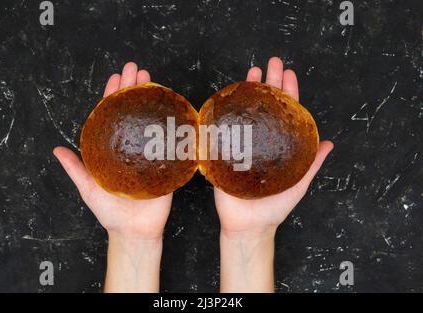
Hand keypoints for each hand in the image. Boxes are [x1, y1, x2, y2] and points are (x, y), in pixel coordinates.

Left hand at [53, 62, 171, 239]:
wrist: (134, 231)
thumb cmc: (111, 212)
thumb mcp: (89, 188)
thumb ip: (76, 168)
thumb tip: (57, 150)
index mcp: (113, 148)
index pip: (111, 116)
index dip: (112, 95)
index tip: (115, 78)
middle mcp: (132, 145)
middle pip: (131, 111)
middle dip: (132, 87)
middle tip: (135, 68)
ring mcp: (150, 151)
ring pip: (150, 118)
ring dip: (150, 97)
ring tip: (150, 78)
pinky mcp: (167, 162)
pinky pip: (170, 139)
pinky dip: (171, 121)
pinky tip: (171, 104)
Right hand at [215, 57, 333, 235]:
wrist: (248, 225)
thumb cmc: (274, 207)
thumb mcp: (298, 183)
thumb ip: (311, 163)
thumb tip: (330, 144)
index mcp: (279, 144)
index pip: (286, 113)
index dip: (289, 93)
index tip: (289, 74)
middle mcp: (261, 140)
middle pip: (267, 106)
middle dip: (270, 82)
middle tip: (272, 63)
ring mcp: (242, 144)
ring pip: (246, 111)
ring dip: (249, 90)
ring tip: (253, 71)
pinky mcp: (224, 152)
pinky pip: (223, 128)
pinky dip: (224, 111)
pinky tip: (227, 96)